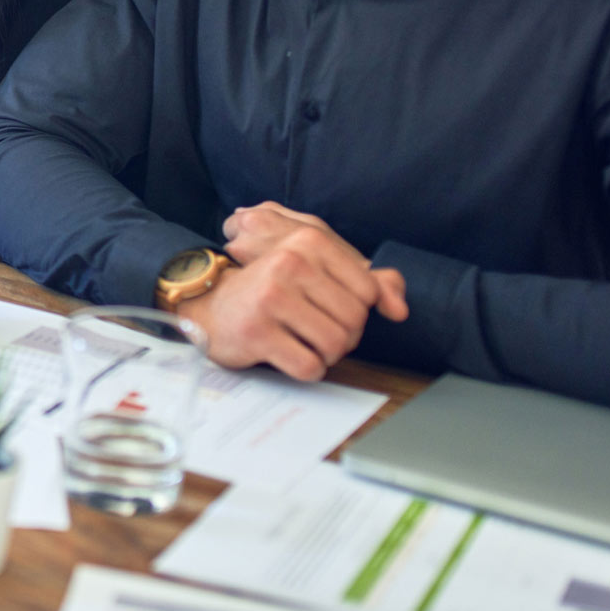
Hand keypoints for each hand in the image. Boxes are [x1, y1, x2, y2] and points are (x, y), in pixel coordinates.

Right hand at [171, 203, 406, 381]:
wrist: (208, 304)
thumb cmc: (271, 289)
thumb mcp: (317, 270)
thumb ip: (367, 282)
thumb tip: (400, 309)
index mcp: (308, 241)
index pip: (368, 291)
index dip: (356, 310)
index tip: (329, 309)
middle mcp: (289, 263)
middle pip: (354, 321)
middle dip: (342, 337)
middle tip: (315, 331)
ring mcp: (271, 297)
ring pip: (335, 346)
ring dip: (325, 355)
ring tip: (303, 343)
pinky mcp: (257, 332)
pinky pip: (309, 367)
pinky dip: (305, 369)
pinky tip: (286, 354)